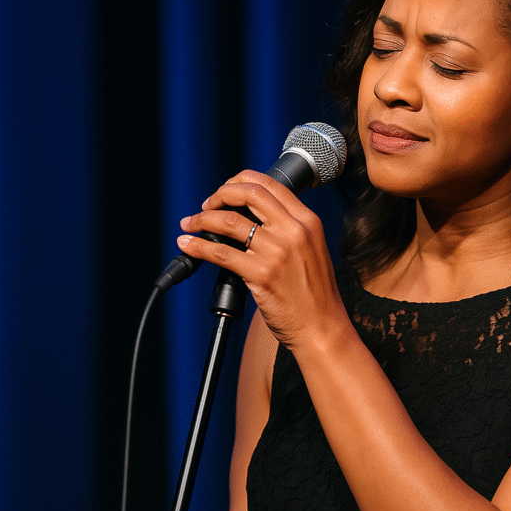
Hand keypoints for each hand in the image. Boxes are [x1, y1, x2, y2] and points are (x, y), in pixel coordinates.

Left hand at [175, 170, 345, 347]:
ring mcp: (278, 252)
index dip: (240, 181)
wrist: (322, 328)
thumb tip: (249, 219)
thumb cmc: (315, 295)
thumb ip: (288, 230)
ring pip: (230, 221)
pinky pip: (221, 253)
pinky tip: (187, 245)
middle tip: (207, 205)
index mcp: (308, 221)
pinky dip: (198, 246)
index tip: (225, 191)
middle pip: (249, 193)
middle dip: (220, 194)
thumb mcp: (311, 250)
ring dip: (202, 219)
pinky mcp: (262, 275)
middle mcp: (294, 231)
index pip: (269, 184)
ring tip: (190, 225)